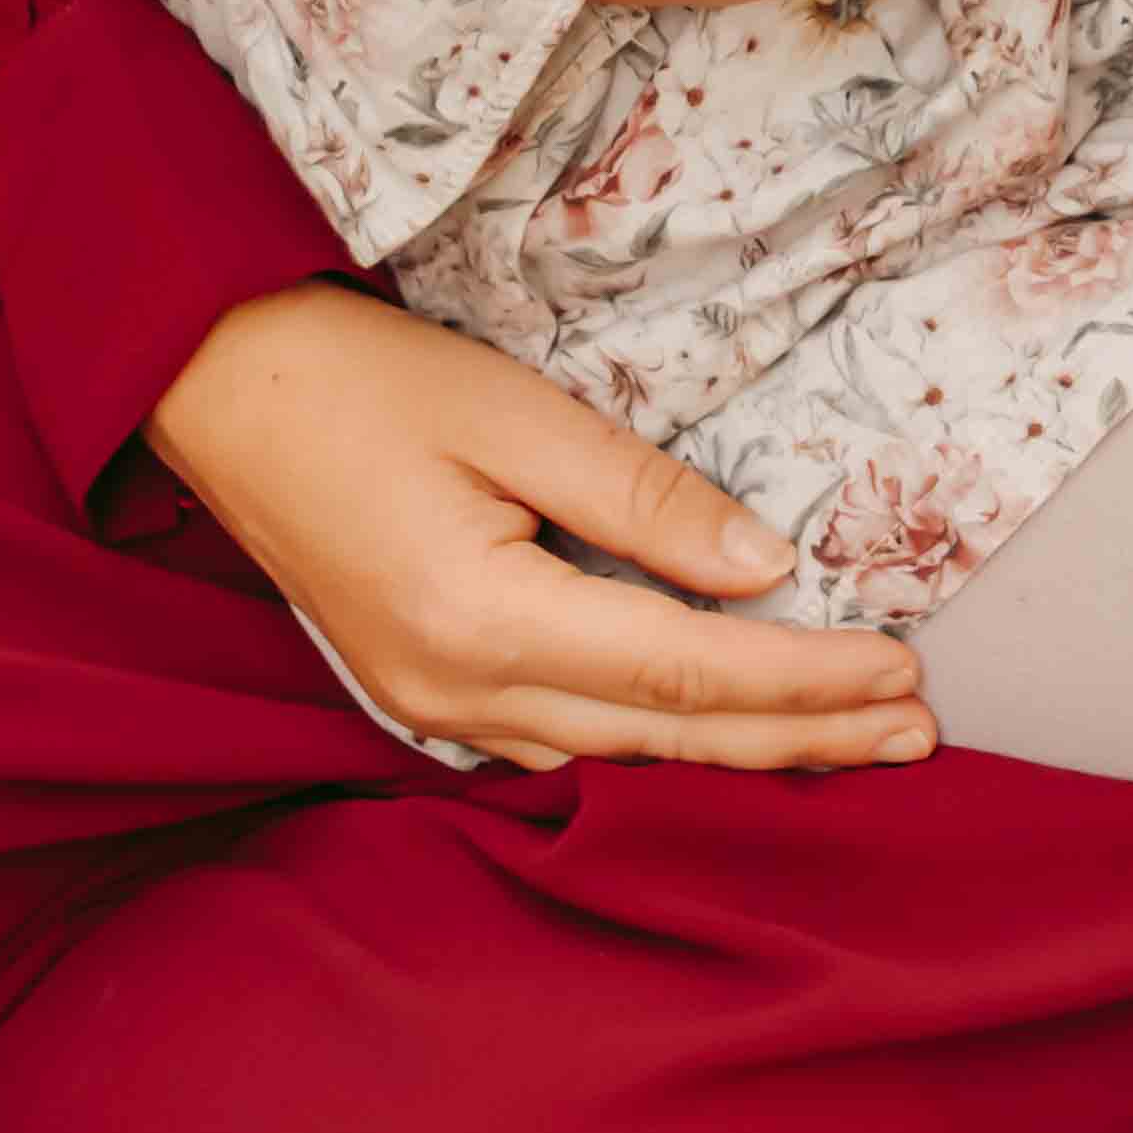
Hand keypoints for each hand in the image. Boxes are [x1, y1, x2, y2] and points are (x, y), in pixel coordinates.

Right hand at [149, 282, 935, 770]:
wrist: (213, 391)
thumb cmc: (359, 380)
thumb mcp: (514, 414)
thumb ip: (643, 500)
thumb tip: (764, 567)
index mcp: (484, 621)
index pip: (686, 669)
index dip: (805, 677)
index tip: (904, 669)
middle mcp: (459, 693)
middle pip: (665, 734)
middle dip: (800, 736)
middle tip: (918, 729)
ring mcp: (431, 706)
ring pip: (619, 752)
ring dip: (739, 747)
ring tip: (850, 739)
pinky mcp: (422, 691)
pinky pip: (566, 743)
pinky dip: (659, 738)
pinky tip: (715, 731)